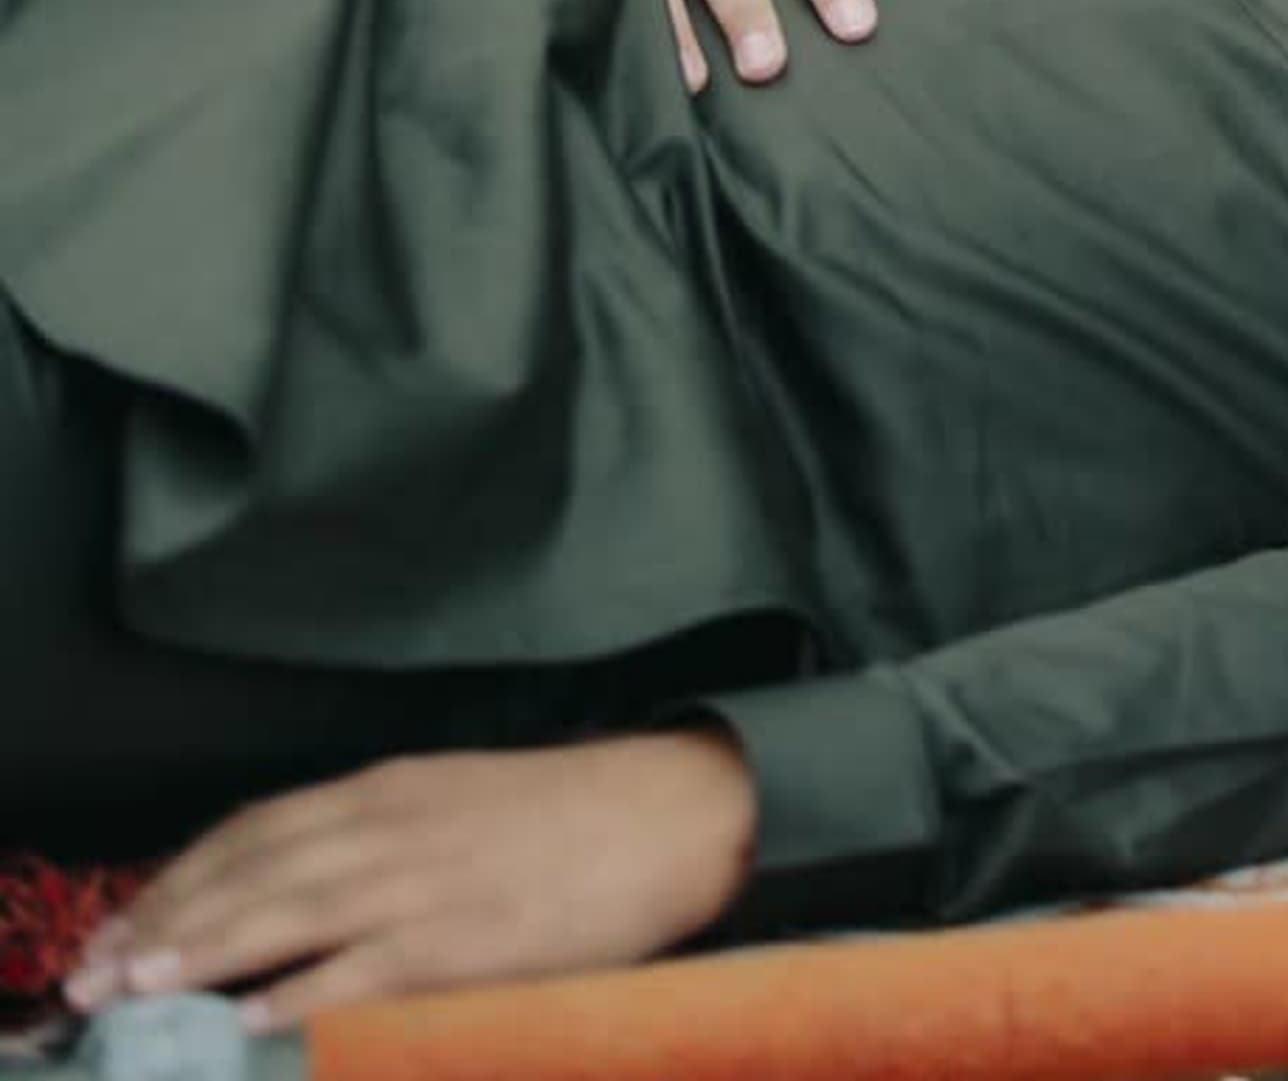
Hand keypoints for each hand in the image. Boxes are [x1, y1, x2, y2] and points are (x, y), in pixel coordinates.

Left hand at [69, 732, 757, 1014]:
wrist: (669, 811)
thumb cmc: (567, 820)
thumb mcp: (459, 804)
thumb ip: (383, 836)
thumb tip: (299, 885)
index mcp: (392, 788)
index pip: (258, 825)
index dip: (185, 873)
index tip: (125, 919)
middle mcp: (393, 822)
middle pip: (255, 865)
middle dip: (169, 918)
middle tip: (97, 970)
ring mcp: (425, 879)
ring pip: (290, 909)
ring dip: (205, 950)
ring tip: (140, 989)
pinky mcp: (462, 936)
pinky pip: (361, 968)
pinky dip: (298, 993)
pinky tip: (249, 1019)